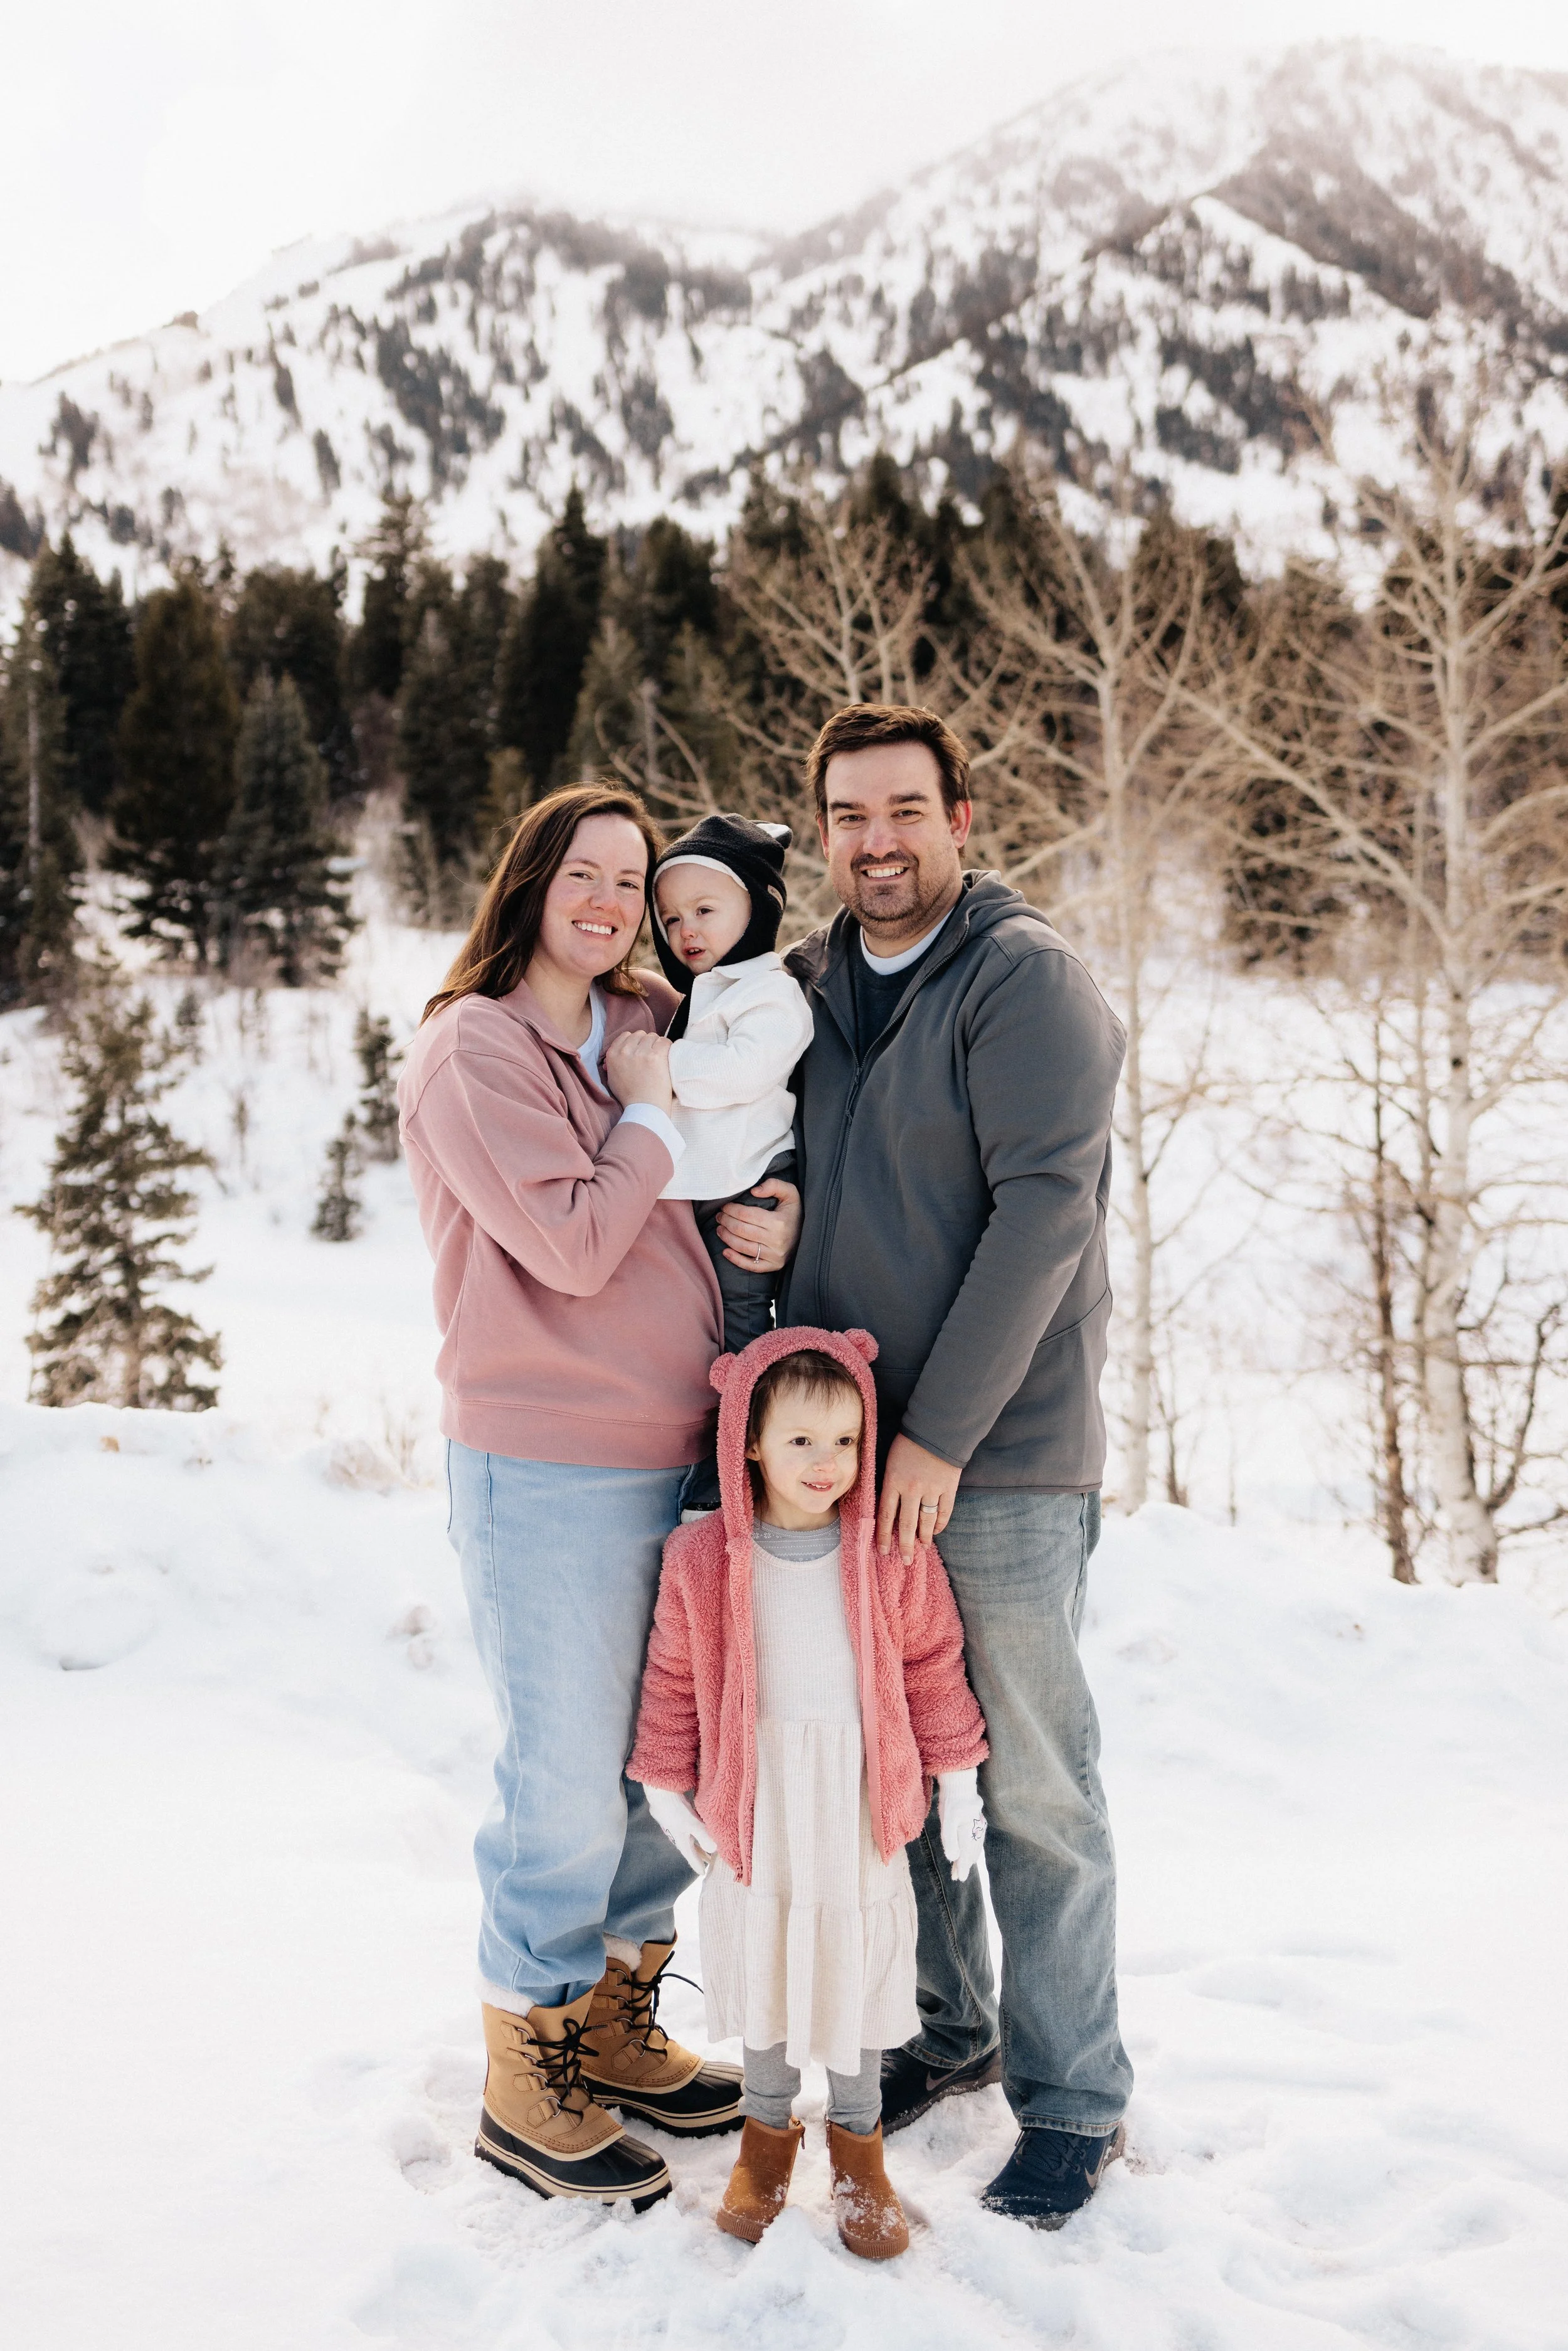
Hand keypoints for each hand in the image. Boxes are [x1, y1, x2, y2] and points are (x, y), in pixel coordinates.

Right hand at [606, 1030, 672, 1109]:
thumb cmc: (630, 1097)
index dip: (635, 1042)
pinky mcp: (656, 1056)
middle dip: (646, 1043)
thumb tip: (619, 1053)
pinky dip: (667, 1048)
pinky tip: (666, 1058)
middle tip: (651, 1057)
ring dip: (656, 1046)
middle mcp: (625, 1050)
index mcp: (613, 1054)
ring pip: (652, 1037)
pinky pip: (664, 1041)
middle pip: (640, 1034)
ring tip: (659, 1060)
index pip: (626, 1035)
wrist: (644, 1109)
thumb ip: (614, 1063)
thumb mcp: (612, 1079)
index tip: (641, 1051)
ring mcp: (641, 1052)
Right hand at [642, 1783, 716, 1874]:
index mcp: (682, 1841)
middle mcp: (678, 1836)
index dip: (697, 1865)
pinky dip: (694, 1833)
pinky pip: (687, 1829)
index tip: (703, 1873)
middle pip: (691, 1849)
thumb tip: (714, 1850)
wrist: (660, 1795)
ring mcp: (676, 1827)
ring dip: (697, 1844)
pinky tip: (697, 1827)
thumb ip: (703, 1836)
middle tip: (709, 1861)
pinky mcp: (675, 1817)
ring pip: (689, 1839)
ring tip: (705, 1847)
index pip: (691, 1857)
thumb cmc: (675, 1811)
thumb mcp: (692, 1824)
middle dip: (699, 1855)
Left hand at [715, 1178, 800, 1273]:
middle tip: (719, 1216)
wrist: (809, 1234)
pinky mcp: (773, 1266)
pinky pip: (750, 1266)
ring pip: (742, 1247)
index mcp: (779, 1222)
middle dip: (726, 1222)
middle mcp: (776, 1241)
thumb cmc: (794, 1212)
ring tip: (720, 1229)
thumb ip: (773, 1185)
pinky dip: (735, 1259)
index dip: (731, 1209)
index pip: (747, 1215)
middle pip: (741, 1230)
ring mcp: (774, 1256)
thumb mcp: (790, 1193)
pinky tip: (725, 1251)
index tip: (725, 1206)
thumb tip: (754, 1191)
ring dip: (726, 1237)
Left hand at [877, 1432, 961, 1562]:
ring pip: (926, 1521)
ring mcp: (932, 1490)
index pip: (885, 1515)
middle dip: (904, 1545)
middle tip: (904, 1560)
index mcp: (894, 1481)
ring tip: (921, 1548)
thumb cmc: (909, 1442)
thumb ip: (889, 1482)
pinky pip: (944, 1512)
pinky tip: (935, 1531)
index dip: (883, 1535)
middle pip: (907, 1524)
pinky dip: (940, 1524)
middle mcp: (912, 1489)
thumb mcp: (890, 1460)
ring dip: (923, 1537)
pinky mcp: (949, 1488)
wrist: (938, 1428)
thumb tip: (887, 1505)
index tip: (883, 1551)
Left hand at [938, 1768, 986, 1883]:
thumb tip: (953, 1858)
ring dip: (968, 1858)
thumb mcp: (948, 1819)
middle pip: (972, 1853)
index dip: (963, 1868)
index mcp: (969, 1832)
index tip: (960, 1878)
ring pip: (975, 1847)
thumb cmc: (952, 1800)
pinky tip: (969, 1851)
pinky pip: (976, 1839)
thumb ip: (950, 1839)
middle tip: (958, 1877)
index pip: (966, 1855)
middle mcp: (976, 1831)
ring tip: (961, 1867)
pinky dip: (972, 1849)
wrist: (960, 1782)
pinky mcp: (977, 1821)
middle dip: (965, 1865)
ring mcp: (978, 1825)